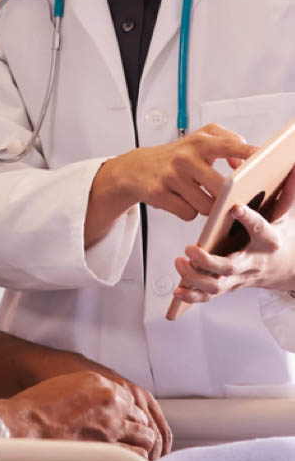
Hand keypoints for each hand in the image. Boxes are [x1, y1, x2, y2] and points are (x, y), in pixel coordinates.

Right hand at [0, 371, 170, 460]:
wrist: (26, 424)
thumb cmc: (38, 406)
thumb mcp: (67, 385)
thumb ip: (89, 392)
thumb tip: (98, 405)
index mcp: (100, 383)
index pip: (129, 398)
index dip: (127, 412)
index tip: (123, 420)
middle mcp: (111, 401)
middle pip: (139, 415)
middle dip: (137, 426)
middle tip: (130, 436)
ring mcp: (112, 426)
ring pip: (144, 435)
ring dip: (142, 443)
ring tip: (136, 449)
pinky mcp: (110, 448)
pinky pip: (137, 455)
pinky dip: (137, 458)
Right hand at [87, 124, 255, 245]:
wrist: (135, 168)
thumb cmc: (175, 156)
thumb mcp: (198, 139)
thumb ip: (227, 142)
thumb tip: (241, 164)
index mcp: (199, 142)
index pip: (231, 145)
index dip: (249, 153)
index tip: (262, 160)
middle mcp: (185, 157)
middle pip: (222, 188)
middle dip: (225, 197)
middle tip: (221, 195)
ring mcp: (171, 175)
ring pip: (207, 206)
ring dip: (206, 206)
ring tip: (194, 195)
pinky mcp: (159, 193)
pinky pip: (188, 214)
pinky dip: (188, 212)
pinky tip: (179, 200)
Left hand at [173, 164, 294, 303]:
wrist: (287, 268)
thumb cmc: (279, 234)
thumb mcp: (285, 213)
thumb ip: (286, 191)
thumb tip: (292, 164)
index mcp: (267, 240)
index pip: (260, 229)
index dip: (249, 219)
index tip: (235, 207)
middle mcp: (252, 262)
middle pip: (230, 266)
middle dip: (210, 261)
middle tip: (191, 248)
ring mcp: (238, 277)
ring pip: (216, 285)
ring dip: (195, 277)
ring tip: (180, 262)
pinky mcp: (227, 285)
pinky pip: (208, 295)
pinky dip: (193, 295)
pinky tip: (177, 290)